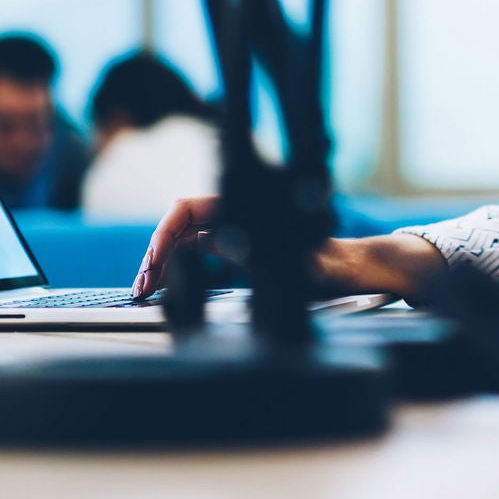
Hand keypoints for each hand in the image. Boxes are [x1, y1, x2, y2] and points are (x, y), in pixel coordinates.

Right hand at [134, 198, 449, 302]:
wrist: (357, 269)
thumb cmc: (332, 264)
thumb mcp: (297, 263)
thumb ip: (260, 257)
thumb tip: (216, 251)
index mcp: (246, 207)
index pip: (187, 209)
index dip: (164, 235)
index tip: (154, 265)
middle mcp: (236, 214)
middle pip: (180, 225)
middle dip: (156, 254)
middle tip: (141, 288)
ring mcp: (235, 230)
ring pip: (184, 240)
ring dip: (163, 263)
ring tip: (146, 291)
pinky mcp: (236, 248)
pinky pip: (196, 252)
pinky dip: (178, 268)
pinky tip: (167, 288)